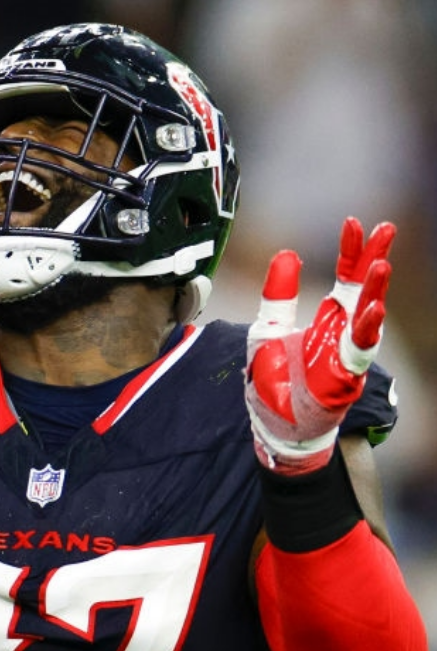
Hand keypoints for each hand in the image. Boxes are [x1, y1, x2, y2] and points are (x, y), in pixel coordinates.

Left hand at [244, 217, 393, 474]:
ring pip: (368, 320)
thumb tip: (288, 254)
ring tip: (379, 264)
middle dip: (375, 260)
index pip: (346, 278)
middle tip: (385, 230)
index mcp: (328, 320)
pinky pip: (359, 353)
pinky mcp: (342, 380)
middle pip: (364, 292)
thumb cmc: (273, 381)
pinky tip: (372, 310)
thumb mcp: (267, 328)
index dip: (352, 252)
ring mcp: (345, 357)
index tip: (355, 223)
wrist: (270, 425)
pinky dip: (366, 332)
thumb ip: (279, 294)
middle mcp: (342, 335)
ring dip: (375, 292)